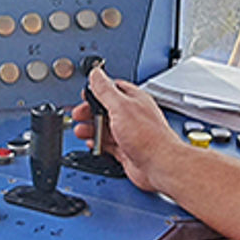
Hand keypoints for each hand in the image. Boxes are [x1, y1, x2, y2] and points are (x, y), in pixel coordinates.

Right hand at [69, 66, 184, 190]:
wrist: (159, 165)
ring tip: (81, 131)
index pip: (113, 88)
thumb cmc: (148, 136)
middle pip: (106, 109)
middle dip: (90, 112)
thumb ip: (106, 90)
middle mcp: (132, 116)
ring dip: (91, 129)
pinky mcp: (126, 150)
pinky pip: (108, 144)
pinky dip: (98, 144)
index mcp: (134, 100)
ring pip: (105, 128)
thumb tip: (96, 74)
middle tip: (79, 115)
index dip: (97, 90)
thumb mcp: (120, 107)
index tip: (84, 94)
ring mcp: (130, 134)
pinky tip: (92, 143)